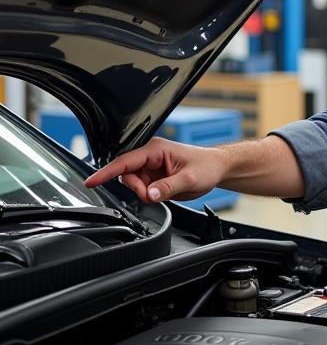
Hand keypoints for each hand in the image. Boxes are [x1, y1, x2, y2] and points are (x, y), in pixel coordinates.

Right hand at [84, 138, 228, 202]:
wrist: (218, 168)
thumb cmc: (207, 167)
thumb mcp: (189, 179)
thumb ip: (167, 187)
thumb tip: (149, 194)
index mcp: (156, 150)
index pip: (124, 162)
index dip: (106, 172)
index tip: (91, 182)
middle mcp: (151, 155)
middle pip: (127, 175)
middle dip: (137, 188)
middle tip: (154, 194)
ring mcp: (152, 166)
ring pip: (134, 183)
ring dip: (144, 192)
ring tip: (165, 191)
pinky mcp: (155, 175)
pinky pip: (143, 187)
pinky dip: (149, 193)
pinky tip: (163, 191)